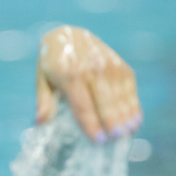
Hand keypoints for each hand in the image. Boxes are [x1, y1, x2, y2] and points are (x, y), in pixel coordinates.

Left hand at [35, 25, 141, 142]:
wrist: (70, 34)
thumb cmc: (54, 63)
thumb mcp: (42, 79)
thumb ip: (43, 101)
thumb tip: (40, 122)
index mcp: (69, 74)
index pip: (83, 106)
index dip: (91, 125)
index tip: (98, 141)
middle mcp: (91, 68)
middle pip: (105, 102)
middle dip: (111, 123)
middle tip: (115, 140)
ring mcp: (108, 65)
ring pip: (120, 96)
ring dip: (125, 116)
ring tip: (128, 134)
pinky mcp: (120, 65)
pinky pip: (129, 88)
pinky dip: (133, 104)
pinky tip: (135, 120)